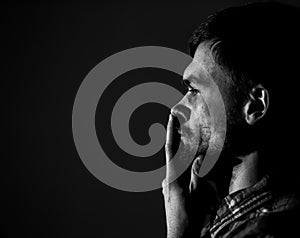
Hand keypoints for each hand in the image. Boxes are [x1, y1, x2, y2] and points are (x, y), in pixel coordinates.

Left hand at [162, 115, 218, 237]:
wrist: (179, 236)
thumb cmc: (188, 220)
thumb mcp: (197, 198)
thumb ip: (198, 177)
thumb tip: (200, 158)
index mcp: (172, 178)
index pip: (171, 149)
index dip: (171, 132)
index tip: (171, 116)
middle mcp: (168, 178)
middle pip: (172, 152)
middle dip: (175, 136)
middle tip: (179, 120)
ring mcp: (169, 184)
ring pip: (174, 161)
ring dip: (179, 148)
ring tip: (185, 135)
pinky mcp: (171, 190)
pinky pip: (176, 170)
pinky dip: (181, 161)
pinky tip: (187, 158)